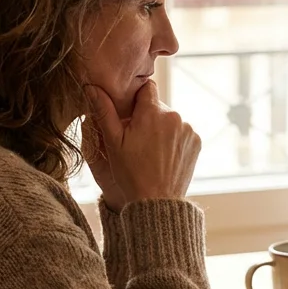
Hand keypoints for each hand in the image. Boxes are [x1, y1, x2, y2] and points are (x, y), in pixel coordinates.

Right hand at [84, 80, 200, 205]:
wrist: (157, 202)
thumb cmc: (131, 173)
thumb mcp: (113, 142)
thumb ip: (104, 111)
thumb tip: (91, 86)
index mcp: (152, 112)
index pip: (146, 88)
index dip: (136, 97)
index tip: (130, 111)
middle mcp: (174, 116)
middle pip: (158, 106)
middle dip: (147, 117)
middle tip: (136, 138)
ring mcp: (187, 129)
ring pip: (170, 120)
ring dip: (161, 128)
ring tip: (150, 151)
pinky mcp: (196, 141)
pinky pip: (182, 132)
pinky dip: (174, 140)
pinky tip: (163, 156)